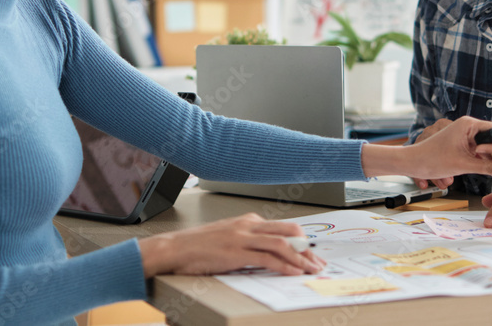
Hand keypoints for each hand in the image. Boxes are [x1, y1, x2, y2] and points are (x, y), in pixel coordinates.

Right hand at [138, 213, 325, 277]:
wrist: (174, 249)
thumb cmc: (197, 247)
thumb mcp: (227, 239)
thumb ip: (247, 243)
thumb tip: (267, 255)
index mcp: (247, 221)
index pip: (283, 227)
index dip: (301, 240)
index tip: (311, 254)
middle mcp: (247, 225)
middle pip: (288, 230)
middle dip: (307, 248)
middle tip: (317, 262)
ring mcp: (242, 237)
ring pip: (281, 243)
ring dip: (300, 258)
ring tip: (311, 269)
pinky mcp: (235, 252)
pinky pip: (266, 258)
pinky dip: (283, 265)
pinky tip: (293, 272)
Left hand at [397, 116, 491, 184]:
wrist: (413, 162)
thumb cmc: (432, 159)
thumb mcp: (464, 164)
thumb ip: (489, 168)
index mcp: (469, 124)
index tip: (485, 155)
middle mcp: (470, 126)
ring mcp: (467, 135)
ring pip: (490, 146)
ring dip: (491, 159)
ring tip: (487, 171)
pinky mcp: (465, 144)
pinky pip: (482, 151)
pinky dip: (484, 161)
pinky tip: (483, 170)